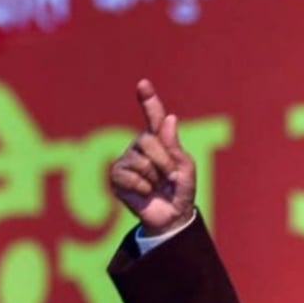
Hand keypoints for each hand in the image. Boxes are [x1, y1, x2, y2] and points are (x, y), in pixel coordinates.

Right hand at [110, 79, 196, 234]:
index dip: (148, 101)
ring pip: (141, 161)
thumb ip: (176, 146)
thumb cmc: (180, 191)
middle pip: (149, 141)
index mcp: (159, 140)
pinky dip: (143, 188)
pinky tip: (145, 193)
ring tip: (157, 186)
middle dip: (164, 162)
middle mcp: (140, 146)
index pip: (153, 117)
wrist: (171, 217)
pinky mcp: (117, 177)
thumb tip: (170, 118)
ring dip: (155, 178)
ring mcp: (127, 160)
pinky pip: (131, 177)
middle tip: (170, 177)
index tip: (143, 84)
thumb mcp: (186, 169)